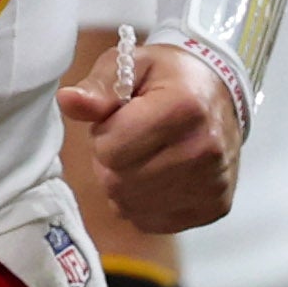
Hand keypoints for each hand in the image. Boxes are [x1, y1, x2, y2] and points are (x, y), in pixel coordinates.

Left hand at [55, 43, 240, 233]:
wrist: (220, 95)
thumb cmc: (169, 77)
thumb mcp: (131, 65)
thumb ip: (99, 88)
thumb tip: (67, 101)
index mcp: (182, 108)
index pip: (112, 149)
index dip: (105, 134)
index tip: (120, 119)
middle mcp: (203, 149)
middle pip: (119, 182)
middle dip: (111, 161)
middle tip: (128, 139)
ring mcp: (212, 183)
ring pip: (132, 206)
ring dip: (124, 183)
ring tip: (142, 156)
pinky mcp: (214, 207)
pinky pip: (151, 221)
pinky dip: (142, 203)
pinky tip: (156, 175)